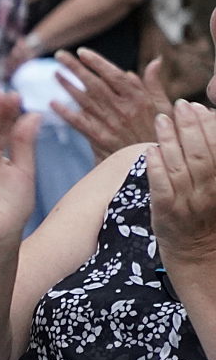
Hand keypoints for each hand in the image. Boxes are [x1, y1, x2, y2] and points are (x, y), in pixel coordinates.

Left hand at [55, 48, 172, 158]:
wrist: (155, 165)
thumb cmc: (161, 133)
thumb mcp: (165, 107)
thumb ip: (154, 84)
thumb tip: (155, 61)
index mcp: (139, 98)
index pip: (115, 75)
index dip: (97, 62)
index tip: (82, 52)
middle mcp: (123, 109)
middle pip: (95, 84)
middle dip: (76, 68)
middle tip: (60, 55)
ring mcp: (110, 124)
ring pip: (84, 100)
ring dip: (68, 86)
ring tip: (55, 73)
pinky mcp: (100, 139)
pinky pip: (79, 123)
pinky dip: (66, 112)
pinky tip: (53, 103)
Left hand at [153, 100, 215, 278]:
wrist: (199, 255)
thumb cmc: (209, 215)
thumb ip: (212, 160)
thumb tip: (207, 120)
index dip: (209, 125)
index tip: (198, 106)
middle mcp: (210, 192)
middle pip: (200, 154)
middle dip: (190, 126)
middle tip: (180, 105)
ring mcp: (189, 204)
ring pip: (179, 166)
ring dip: (170, 139)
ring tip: (162, 118)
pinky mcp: (167, 214)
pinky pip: (161, 187)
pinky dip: (156, 167)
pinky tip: (150, 149)